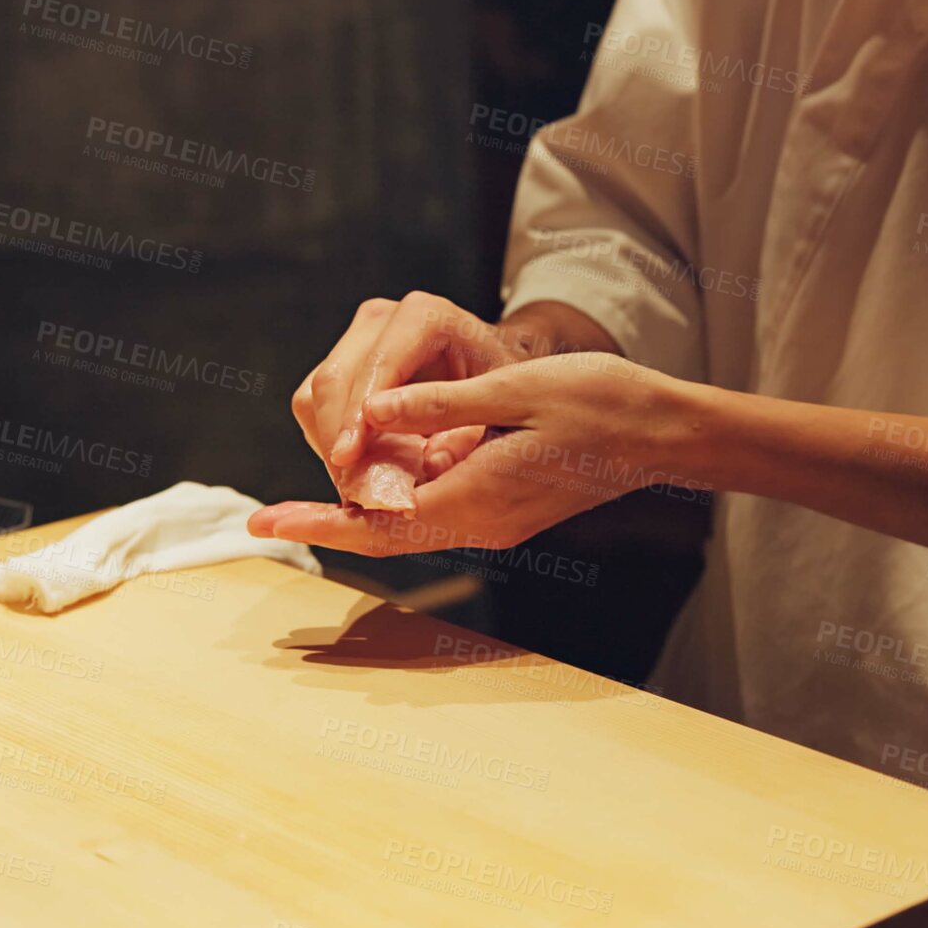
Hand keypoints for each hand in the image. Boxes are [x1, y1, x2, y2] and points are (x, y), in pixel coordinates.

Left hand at [251, 353, 692, 555]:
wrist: (663, 434)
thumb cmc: (601, 402)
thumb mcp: (517, 391)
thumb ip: (441, 406)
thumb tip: (373, 414)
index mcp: (479, 496)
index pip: (380, 520)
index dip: (319, 521)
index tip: (267, 520)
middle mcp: (483, 522)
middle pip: (386, 535)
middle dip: (324, 525)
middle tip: (265, 517)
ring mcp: (496, 522)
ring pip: (409, 527)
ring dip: (359, 514)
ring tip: (304, 501)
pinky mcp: (506, 510)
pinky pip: (437, 515)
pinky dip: (396, 504)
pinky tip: (376, 481)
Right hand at [290, 291, 524, 486]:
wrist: (494, 373)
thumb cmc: (502, 390)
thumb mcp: (495, 411)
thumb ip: (458, 433)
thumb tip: (419, 468)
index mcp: (425, 317)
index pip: (375, 368)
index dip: (356, 417)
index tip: (348, 459)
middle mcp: (382, 318)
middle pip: (331, 380)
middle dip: (336, 439)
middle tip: (350, 489)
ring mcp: (356, 338)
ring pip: (313, 397)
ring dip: (330, 445)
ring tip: (360, 484)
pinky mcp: (341, 361)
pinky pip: (314, 407)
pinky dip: (331, 442)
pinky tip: (361, 466)